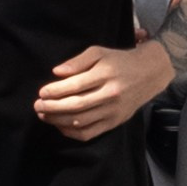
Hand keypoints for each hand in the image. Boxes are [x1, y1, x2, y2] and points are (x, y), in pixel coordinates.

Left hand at [34, 39, 171, 139]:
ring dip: (58, 120)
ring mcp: (113, 111)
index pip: (76, 85)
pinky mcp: (115, 122)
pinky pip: (90, 133)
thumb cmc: (119, 61)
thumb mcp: (99, 52)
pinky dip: (72, 132)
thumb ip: (78, 61)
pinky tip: (60, 126)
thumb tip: (57, 72)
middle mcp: (110, 94)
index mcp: (106, 74)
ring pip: (81, 121)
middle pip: (76, 105)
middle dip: (52, 107)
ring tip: (44, 116)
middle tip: (37, 106)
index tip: (42, 92)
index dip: (55, 91)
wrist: (149, 74)